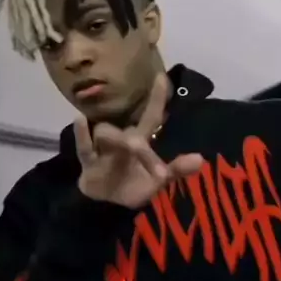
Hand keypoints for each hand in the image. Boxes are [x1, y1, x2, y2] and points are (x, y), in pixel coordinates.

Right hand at [75, 74, 203, 208]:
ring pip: (106, 133)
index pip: (151, 116)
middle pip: (131, 133)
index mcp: (141, 141)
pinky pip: (84, 146)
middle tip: (153, 166)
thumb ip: (177, 169)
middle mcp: (122, 139)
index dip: (157, 98)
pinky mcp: (88, 161)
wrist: (107, 205)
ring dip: (117, 142)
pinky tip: (80, 120)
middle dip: (143, 149)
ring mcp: (103, 148)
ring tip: (128, 156)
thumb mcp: (158, 181)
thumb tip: (200, 159)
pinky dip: (82, 135)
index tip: (161, 76)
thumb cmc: (134, 186)